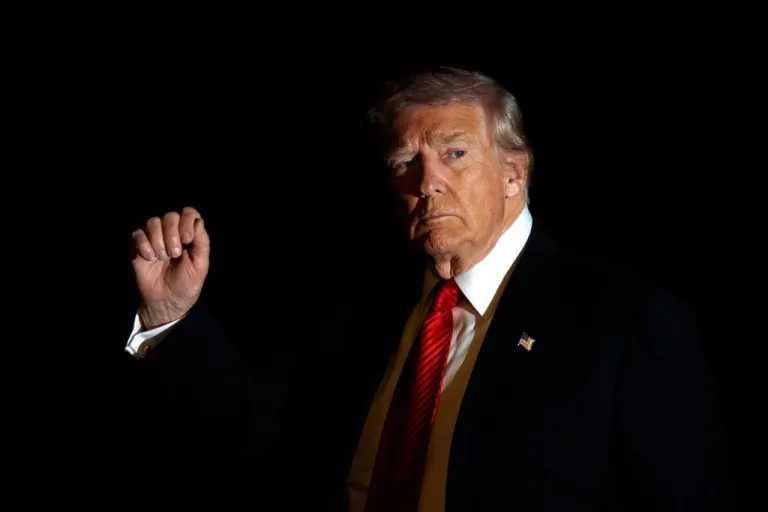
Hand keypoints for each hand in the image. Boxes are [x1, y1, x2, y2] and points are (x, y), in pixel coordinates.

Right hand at [131, 207, 209, 328]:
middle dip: (172, 233)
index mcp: (188, 235)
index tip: (187, 239)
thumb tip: (199, 221)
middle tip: (174, 253)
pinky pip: (137, 234)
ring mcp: (154, 239)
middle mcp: (171, 233)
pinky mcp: (138, 247)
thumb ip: (202, 242)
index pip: (188, 213)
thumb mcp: (200, 265)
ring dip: (158, 240)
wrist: (168, 301)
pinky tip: (149, 258)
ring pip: (152, 222)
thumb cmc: (187, 283)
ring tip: (162, 258)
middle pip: (169, 216)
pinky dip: (143, 245)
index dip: (187, 221)